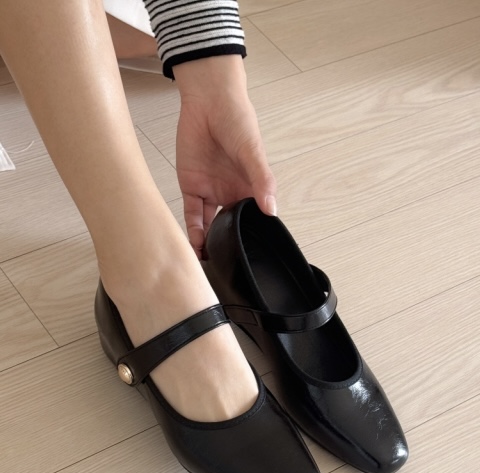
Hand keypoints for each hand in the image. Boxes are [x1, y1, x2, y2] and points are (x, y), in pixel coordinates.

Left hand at [174, 56, 276, 257]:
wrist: (207, 100)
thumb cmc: (237, 120)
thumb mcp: (253, 151)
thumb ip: (262, 180)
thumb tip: (272, 210)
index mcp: (251, 188)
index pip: (254, 219)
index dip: (253, 238)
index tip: (252, 258)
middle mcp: (232, 193)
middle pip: (231, 226)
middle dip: (228, 246)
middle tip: (227, 269)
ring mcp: (211, 192)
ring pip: (209, 225)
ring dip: (209, 243)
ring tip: (210, 264)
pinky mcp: (191, 187)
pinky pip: (192, 214)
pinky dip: (193, 230)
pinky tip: (195, 245)